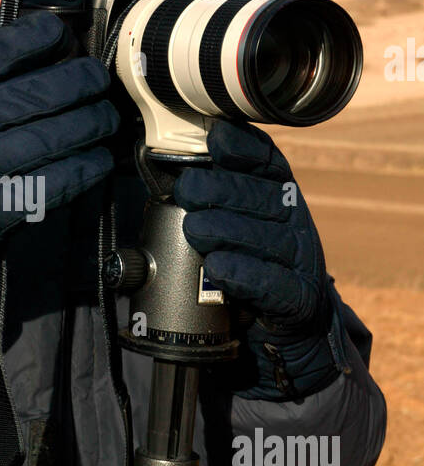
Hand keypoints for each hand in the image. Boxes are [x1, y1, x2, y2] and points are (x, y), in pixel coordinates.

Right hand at [0, 13, 117, 348]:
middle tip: (98, 80)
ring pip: (53, 135)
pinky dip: (88, 168)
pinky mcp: (3, 205)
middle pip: (36, 92)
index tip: (61, 34)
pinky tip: (99, 160)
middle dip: (81, 81)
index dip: (36, 37)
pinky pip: (58, 180)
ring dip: (93, 123)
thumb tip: (49, 61)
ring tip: (106, 119)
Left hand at [173, 120, 341, 398]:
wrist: (286, 328)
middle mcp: (295, 222)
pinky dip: (242, 274)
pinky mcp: (297, 299)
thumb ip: (210, 198)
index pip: (268, 162)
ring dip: (225, 229)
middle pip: (263, 197)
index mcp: (280, 196)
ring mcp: (301, 261)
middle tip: (186, 190)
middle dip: (221, 189)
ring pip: (266, 238)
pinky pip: (271, 283)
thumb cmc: (249, 265)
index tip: (215, 138)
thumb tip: (164, 169)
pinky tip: (217, 267)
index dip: (243, 147)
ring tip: (195, 229)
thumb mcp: (234, 225)